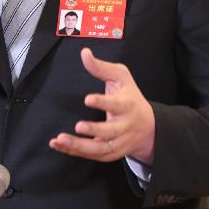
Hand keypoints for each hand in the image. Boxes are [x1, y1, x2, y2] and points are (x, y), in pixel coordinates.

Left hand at [49, 48, 154, 163]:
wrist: (149, 127)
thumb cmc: (130, 96)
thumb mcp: (121, 77)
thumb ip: (101, 67)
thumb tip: (84, 53)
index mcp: (128, 105)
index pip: (117, 105)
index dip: (103, 103)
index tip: (87, 98)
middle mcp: (125, 126)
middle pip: (111, 132)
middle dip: (94, 130)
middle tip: (78, 125)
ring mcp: (118, 142)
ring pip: (100, 148)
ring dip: (80, 146)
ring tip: (61, 139)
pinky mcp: (110, 153)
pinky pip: (92, 155)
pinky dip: (75, 152)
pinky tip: (58, 144)